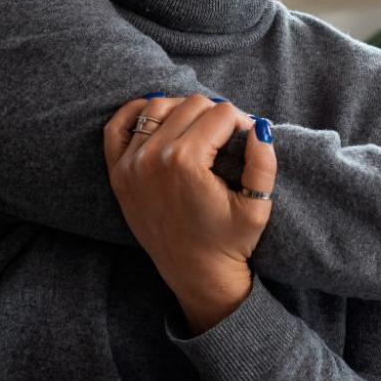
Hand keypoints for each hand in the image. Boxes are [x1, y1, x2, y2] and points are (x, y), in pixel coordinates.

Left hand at [104, 93, 276, 331]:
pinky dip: (138, 113)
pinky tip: (160, 118)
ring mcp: (130, 164)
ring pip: (158, 106)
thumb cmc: (229, 243)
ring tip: (200, 130)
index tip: (248, 141)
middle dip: (217, 116)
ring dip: (183, 111)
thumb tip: (260, 126)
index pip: (222, 113)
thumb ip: (263, 163)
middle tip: (228, 138)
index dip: (243, 123)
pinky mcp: (118, 173)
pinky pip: (117, 125)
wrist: (196, 275)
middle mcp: (152, 158)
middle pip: (192, 105)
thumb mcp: (257, 207)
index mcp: (186, 162)